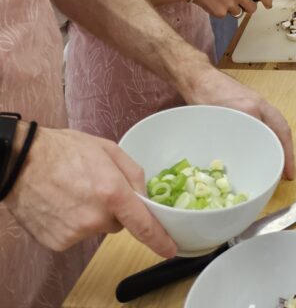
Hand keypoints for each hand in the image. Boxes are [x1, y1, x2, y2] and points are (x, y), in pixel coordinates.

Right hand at [5, 125, 176, 255]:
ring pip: (96, 228)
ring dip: (91, 214)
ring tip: (73, 191)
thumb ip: (133, 173)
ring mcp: (75, 233)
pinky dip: (73, 222)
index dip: (158, 239)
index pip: (142, 224)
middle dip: (112, 208)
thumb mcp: (108, 149)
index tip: (170, 249)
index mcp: (111, 191)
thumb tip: (144, 196)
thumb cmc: (64, 150)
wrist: (22, 163)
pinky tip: (61, 203)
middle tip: (94, 186)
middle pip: (118, 222)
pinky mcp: (59, 243)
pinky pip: (77, 235)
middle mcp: (94, 217)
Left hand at [183, 68, 294, 178]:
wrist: (198, 77)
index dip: (284, 153)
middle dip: (286, 150)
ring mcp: (256, 101)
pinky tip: (262, 146)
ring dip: (279, 142)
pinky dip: (269, 135)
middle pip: (281, 128)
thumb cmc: (202, 96)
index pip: (275, 131)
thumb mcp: (215, 119)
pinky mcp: (250, 101)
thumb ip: (230, 135)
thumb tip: (242, 157)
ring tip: (277, 162)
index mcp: (251, 108)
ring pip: (275, 124)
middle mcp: (258, 103)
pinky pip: (266, 120)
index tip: (288, 172)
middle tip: (286, 171)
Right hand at [193, 0, 271, 17]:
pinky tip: (214, 3)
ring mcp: (230, 4)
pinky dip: (221, 11)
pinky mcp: (221, 13)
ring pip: (238, 13)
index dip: (268, 1)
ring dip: (233, 9)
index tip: (269, 5)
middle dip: (248, 8)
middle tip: (240, 4)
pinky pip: (226, 16)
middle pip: (252, 8)